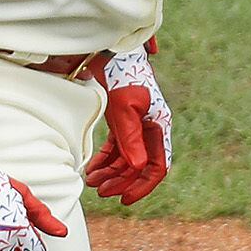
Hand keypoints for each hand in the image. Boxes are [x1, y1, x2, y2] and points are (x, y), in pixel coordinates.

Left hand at [85, 49, 172, 203]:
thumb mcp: (124, 108)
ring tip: (92, 182)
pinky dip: (105, 160)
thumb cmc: (122, 75)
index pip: (158, 166)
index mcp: (159, 126)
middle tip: (100, 192)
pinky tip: (92, 169)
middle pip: (140, 166)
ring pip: (127, 159)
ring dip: (110, 173)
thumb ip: (131, 138)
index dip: (143, 185)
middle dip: (121, 181)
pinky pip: (117, 148)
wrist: (111, 51)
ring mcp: (137, 125)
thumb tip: (137, 168)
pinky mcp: (123, 121)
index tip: (124, 200)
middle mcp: (151, 129)